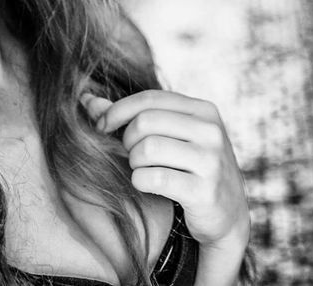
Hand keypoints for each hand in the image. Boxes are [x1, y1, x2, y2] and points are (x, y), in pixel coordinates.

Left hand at [80, 89, 249, 253]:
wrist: (227, 214)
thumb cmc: (190, 168)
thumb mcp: (172, 136)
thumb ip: (131, 117)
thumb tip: (86, 99)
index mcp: (203, 110)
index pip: (149, 99)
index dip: (117, 111)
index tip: (102, 127)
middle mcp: (211, 131)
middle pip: (145, 122)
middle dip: (126, 140)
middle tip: (129, 154)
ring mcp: (211, 160)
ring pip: (147, 149)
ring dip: (134, 162)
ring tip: (141, 169)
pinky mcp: (204, 190)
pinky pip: (154, 178)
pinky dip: (141, 181)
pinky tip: (147, 184)